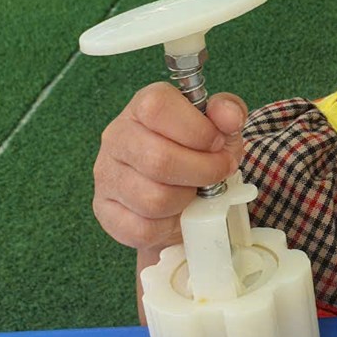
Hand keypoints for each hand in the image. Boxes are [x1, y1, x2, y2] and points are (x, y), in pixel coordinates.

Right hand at [92, 82, 248, 251]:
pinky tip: (175, 213)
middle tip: (219, 173)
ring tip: (194, 192)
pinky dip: (169, 227)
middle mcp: (116, 136)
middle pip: (159, 159)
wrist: (178, 196)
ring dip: (186, 201)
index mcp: (141, 107)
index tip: (218, 143)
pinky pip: (142, 229)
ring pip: (153, 199)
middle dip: (203, 171)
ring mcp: (106, 175)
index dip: (197, 130)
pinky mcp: (105, 212)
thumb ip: (229, 112)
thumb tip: (231, 118)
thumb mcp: (220, 126)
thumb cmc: (197, 153)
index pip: (158, 107)